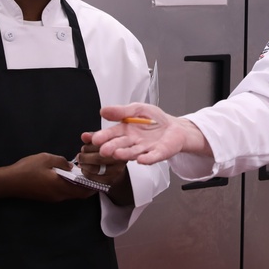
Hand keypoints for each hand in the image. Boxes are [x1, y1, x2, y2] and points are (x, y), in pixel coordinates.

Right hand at [0, 152, 95, 203]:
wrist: (8, 182)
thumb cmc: (27, 169)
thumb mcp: (47, 159)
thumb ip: (62, 162)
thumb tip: (71, 166)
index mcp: (61, 187)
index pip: (84, 191)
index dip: (94, 186)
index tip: (101, 179)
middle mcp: (59, 195)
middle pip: (79, 194)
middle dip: (88, 186)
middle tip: (93, 174)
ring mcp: (52, 197)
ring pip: (71, 193)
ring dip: (78, 185)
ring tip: (82, 173)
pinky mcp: (46, 196)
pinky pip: (63, 192)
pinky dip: (69, 185)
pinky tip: (67, 175)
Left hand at [76, 133, 126, 184]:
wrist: (116, 164)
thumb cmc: (109, 149)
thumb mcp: (103, 138)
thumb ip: (93, 136)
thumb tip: (85, 136)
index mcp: (121, 145)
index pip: (105, 145)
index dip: (92, 146)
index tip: (84, 147)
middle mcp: (121, 158)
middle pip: (98, 158)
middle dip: (85, 156)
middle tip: (80, 154)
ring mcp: (116, 170)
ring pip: (95, 168)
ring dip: (84, 164)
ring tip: (81, 160)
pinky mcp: (110, 180)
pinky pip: (93, 177)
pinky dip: (85, 172)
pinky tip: (85, 167)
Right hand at [91, 103, 209, 164]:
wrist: (174, 127)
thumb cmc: (155, 119)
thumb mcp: (138, 109)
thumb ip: (122, 111)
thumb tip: (103, 110)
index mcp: (125, 130)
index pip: (111, 134)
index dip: (102, 136)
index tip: (94, 139)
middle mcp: (132, 142)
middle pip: (119, 145)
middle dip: (111, 147)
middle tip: (103, 150)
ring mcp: (144, 149)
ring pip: (133, 152)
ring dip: (125, 154)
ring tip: (117, 154)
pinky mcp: (158, 154)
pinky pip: (152, 157)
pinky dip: (147, 159)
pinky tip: (141, 160)